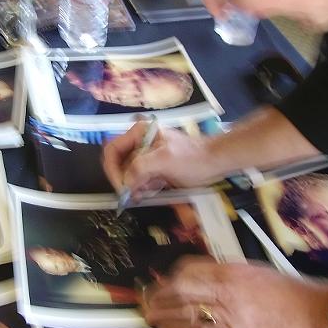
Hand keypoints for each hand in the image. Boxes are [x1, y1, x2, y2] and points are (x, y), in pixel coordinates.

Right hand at [101, 121, 222, 194]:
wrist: (215, 162)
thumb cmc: (193, 158)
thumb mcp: (164, 160)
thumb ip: (140, 168)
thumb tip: (125, 183)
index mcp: (139, 133)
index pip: (112, 150)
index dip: (112, 170)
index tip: (121, 187)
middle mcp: (139, 142)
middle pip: (119, 164)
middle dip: (125, 180)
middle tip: (132, 194)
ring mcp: (147, 156)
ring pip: (129, 174)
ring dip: (134, 186)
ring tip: (145, 193)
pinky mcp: (154, 168)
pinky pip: (140, 180)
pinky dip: (142, 188)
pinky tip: (152, 192)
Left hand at [141, 257, 327, 327]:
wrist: (318, 313)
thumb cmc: (292, 293)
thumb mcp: (258, 272)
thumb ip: (233, 274)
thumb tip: (209, 278)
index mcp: (233, 270)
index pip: (190, 268)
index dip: (170, 275)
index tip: (160, 280)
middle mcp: (227, 289)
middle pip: (182, 289)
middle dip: (159, 294)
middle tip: (144, 299)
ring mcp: (231, 314)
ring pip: (188, 311)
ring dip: (164, 314)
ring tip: (149, 316)